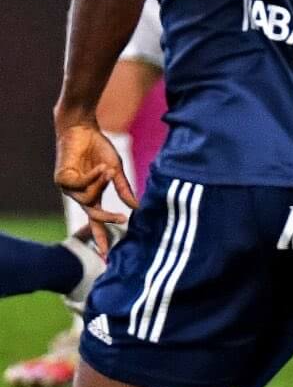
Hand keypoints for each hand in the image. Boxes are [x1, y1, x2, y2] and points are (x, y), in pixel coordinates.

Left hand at [55, 123, 137, 255]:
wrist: (82, 129)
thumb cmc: (99, 148)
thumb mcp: (116, 171)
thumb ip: (123, 189)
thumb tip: (137, 207)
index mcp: (93, 195)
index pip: (97, 221)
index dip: (101, 238)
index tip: (106, 257)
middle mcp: (80, 194)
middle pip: (93, 215)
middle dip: (106, 217)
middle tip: (122, 218)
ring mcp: (69, 188)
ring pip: (88, 199)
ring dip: (101, 185)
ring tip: (108, 169)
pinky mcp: (61, 180)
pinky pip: (81, 187)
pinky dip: (93, 177)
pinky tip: (99, 167)